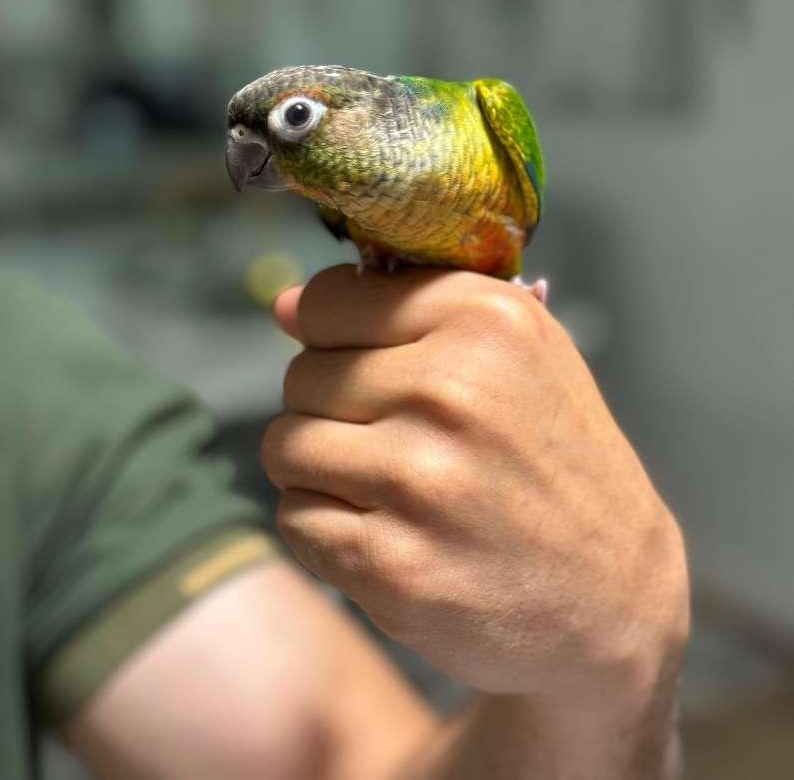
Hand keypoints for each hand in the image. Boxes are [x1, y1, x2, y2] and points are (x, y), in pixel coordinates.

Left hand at [263, 266, 688, 710]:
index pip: (326, 303)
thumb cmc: (555, 459)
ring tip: (389, 488)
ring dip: (321, 470)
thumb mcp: (522, 351)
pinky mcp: (391, 564)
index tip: (370, 365)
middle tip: (399, 442)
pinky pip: (294, 518)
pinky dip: (326, 528)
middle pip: (301, 376)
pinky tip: (388, 534)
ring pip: (285, 446)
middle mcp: (452, 390)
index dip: (334, 337)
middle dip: (333, 409)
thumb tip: (282, 304)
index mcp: (485, 320)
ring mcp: (419, 480)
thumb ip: (405, 308)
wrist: (615, 595)